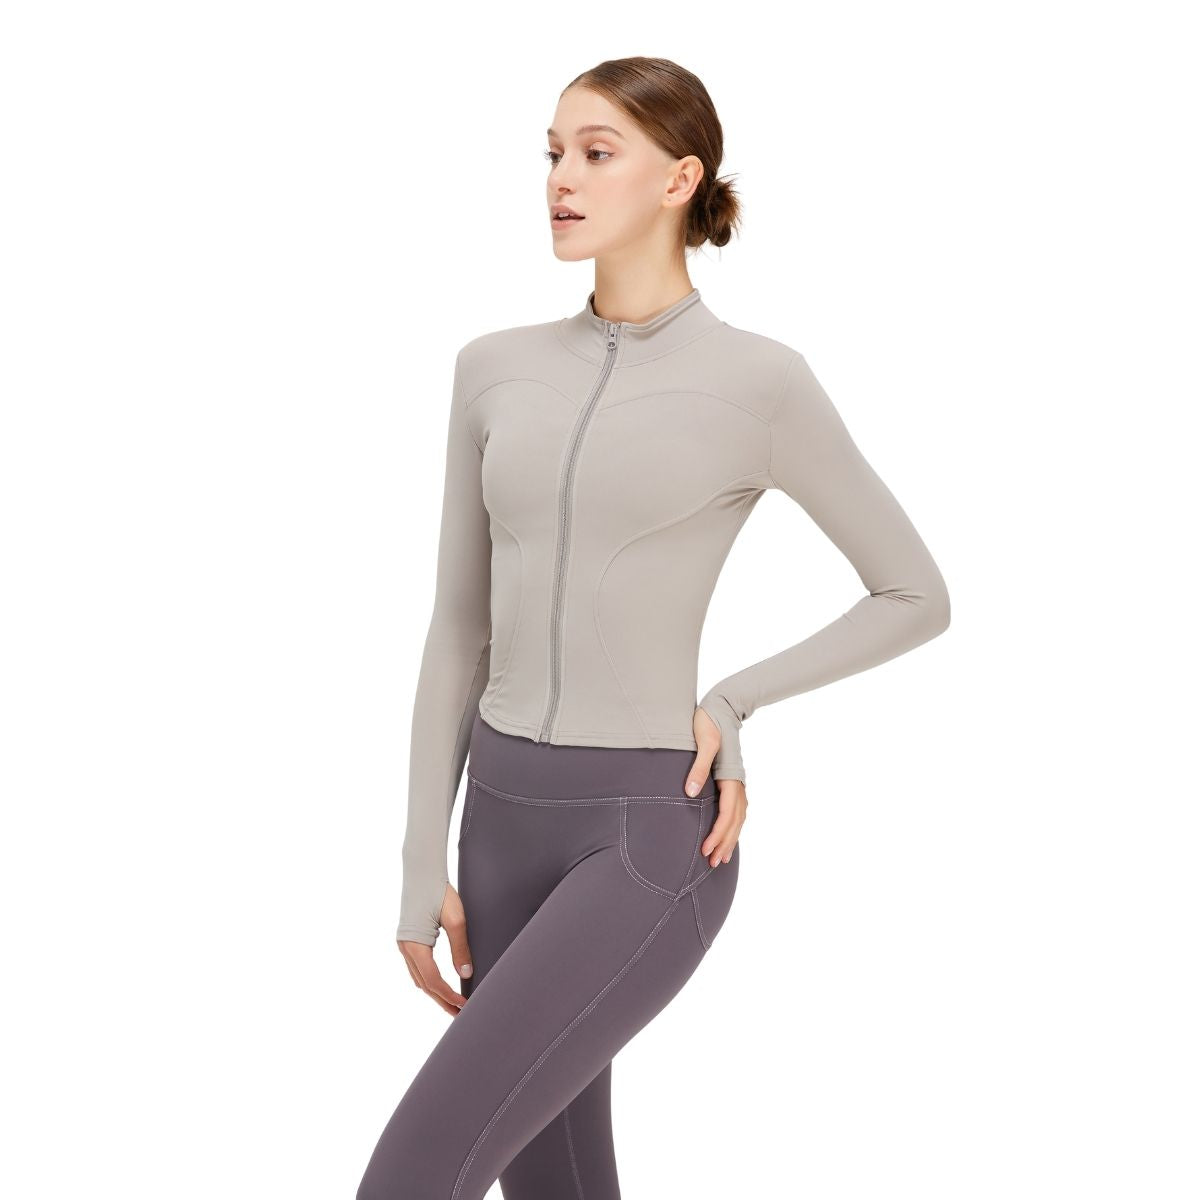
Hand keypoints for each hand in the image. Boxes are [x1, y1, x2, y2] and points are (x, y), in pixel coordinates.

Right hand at [396, 882, 475, 1015]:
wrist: (421, 871)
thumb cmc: (439, 891)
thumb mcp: (456, 919)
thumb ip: (460, 947)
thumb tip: (465, 973)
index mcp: (415, 944)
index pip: (433, 980)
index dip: (449, 995)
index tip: (465, 1005)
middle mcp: (405, 948)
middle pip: (424, 984)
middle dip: (442, 1001)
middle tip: (460, 1015)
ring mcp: (404, 944)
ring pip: (418, 978)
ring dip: (435, 993)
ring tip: (452, 1004)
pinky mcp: (407, 939)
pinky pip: (417, 967)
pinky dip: (429, 980)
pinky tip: (440, 984)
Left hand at [689, 706, 747, 867]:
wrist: (722, 707)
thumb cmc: (709, 723)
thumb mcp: (703, 742)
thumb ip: (698, 767)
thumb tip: (690, 793)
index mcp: (731, 777)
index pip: (727, 814)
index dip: (717, 834)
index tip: (705, 850)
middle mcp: (738, 782)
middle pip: (735, 821)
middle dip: (726, 843)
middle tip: (713, 863)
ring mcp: (737, 781)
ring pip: (738, 817)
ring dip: (731, 838)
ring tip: (722, 857)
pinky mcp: (732, 779)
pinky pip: (736, 809)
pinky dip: (733, 825)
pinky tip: (726, 834)